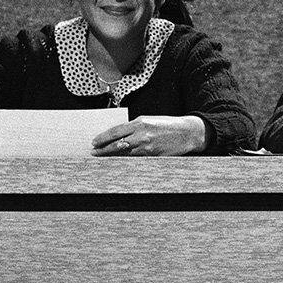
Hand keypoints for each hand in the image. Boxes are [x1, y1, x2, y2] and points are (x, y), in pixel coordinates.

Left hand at [92, 115, 207, 155]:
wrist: (187, 133)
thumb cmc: (168, 125)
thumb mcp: (150, 120)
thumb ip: (135, 127)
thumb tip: (119, 135)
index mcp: (140, 123)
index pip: (116, 131)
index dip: (103, 138)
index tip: (94, 142)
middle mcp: (142, 135)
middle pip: (117, 144)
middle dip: (103, 149)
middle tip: (95, 153)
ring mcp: (148, 147)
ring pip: (124, 154)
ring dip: (112, 156)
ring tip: (103, 158)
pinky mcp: (153, 156)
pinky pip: (136, 160)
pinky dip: (126, 160)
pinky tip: (119, 162)